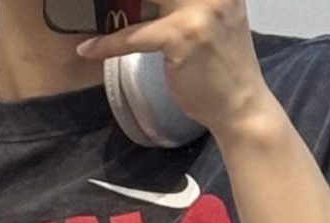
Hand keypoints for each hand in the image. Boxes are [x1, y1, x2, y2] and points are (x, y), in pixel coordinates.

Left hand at [77, 0, 274, 144]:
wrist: (240, 105)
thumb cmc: (220, 67)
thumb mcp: (211, 19)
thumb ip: (185, 3)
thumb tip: (142, 2)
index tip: (124, 0)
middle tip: (95, 2)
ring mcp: (199, 8)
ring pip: (141, 0)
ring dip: (110, 8)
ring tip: (89, 13)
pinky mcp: (182, 35)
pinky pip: (134, 35)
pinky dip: (108, 43)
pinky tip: (90, 48)